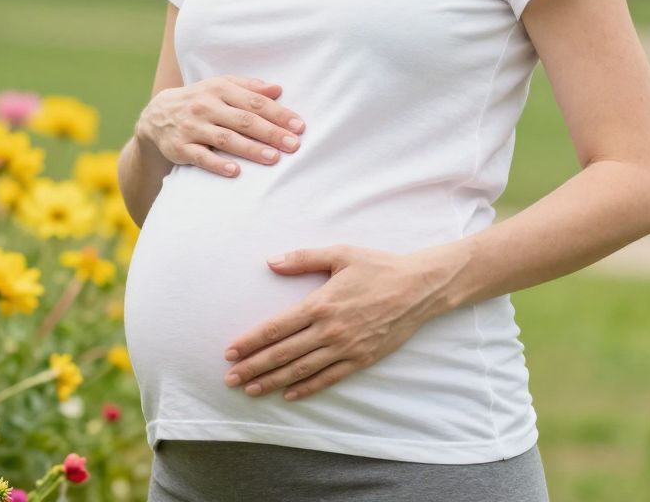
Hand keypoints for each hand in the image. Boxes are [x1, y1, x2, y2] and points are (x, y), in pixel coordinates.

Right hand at [135, 75, 304, 178]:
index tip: (299, 126)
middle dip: (271, 132)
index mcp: (219, 88)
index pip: (254, 102)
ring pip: (225, 138)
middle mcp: (205, 106)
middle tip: (294, 145)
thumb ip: (249, 87)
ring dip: (250, 148)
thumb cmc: (200, 100)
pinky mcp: (180, 147)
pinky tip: (235, 171)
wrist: (157, 115)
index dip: (278, 114)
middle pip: (244, 120)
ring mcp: (192, 127)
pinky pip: (201, 156)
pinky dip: (217, 163)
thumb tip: (278, 89)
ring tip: (273, 158)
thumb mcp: (220, 86)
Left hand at [220, 245, 451, 401]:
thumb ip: (302, 258)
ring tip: (251, 390)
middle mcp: (330, 330)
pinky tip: (289, 395)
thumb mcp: (340, 254)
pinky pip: (329, 378)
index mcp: (321, 304)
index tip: (230, 351)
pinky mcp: (362, 359)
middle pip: (284, 353)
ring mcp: (347, 347)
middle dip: (254, 367)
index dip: (251, 341)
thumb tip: (270, 261)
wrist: (419, 288)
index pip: (277, 328)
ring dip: (273, 382)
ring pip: (302, 370)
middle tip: (230, 378)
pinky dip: (307, 388)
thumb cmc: (377, 267)